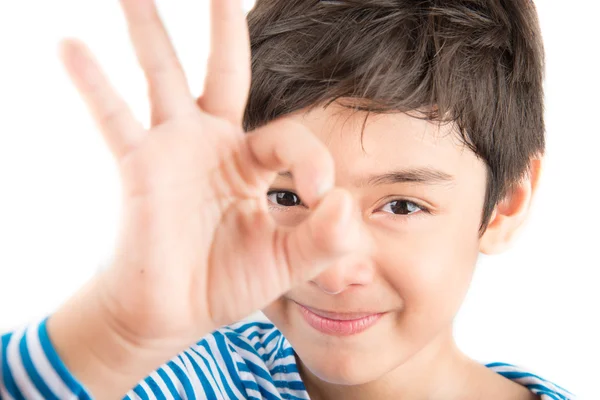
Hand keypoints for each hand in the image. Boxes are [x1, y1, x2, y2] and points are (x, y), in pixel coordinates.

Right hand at [48, 0, 357, 395]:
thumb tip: (345, 201)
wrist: (174, 313)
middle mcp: (214, 144)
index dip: (310, 161)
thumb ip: (325, 239)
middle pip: (225, 72)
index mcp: (253, 162)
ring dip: (149, 33)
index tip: (315, 196)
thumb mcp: (288, 263)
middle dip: (225, 29)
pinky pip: (114, 119)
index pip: (291, 137)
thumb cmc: (228, 282)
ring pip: (164, 77)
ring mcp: (174, 150)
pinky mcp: (140, 166)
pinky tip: (71, 46)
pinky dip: (92, 85)